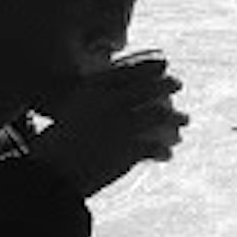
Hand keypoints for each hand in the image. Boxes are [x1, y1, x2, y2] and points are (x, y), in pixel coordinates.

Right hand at [32, 50, 185, 196]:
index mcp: (94, 90)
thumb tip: (112, 101)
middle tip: (178, 83)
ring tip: (184, 120)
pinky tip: (168, 155)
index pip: (129, 71)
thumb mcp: (71, 113)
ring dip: (176, 117)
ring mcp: (122, 125)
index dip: (149, 66)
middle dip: (168, 83)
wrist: (52, 173)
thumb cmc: (55, 145)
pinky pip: (154, 147)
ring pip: (159, 114)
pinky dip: (163, 150)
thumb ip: (91, 103)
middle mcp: (111, 102)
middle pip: (149, 87)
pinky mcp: (129, 150)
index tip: (164, 63)